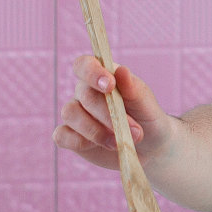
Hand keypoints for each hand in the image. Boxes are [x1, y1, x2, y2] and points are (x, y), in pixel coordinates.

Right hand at [53, 54, 170, 170]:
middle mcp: (84, 93)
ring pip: (70, 114)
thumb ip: (132, 88)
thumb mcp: (145, 102)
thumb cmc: (146, 116)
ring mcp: (75, 115)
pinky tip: (103, 146)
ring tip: (120, 142)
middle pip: (84, 95)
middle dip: (108, 114)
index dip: (92, 72)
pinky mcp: (70, 137)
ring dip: (96, 131)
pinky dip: (80, 142)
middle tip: (134, 130)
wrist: (150, 144)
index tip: (109, 86)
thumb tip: (121, 70)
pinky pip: (62, 136)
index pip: (84, 64)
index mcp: (102, 77)